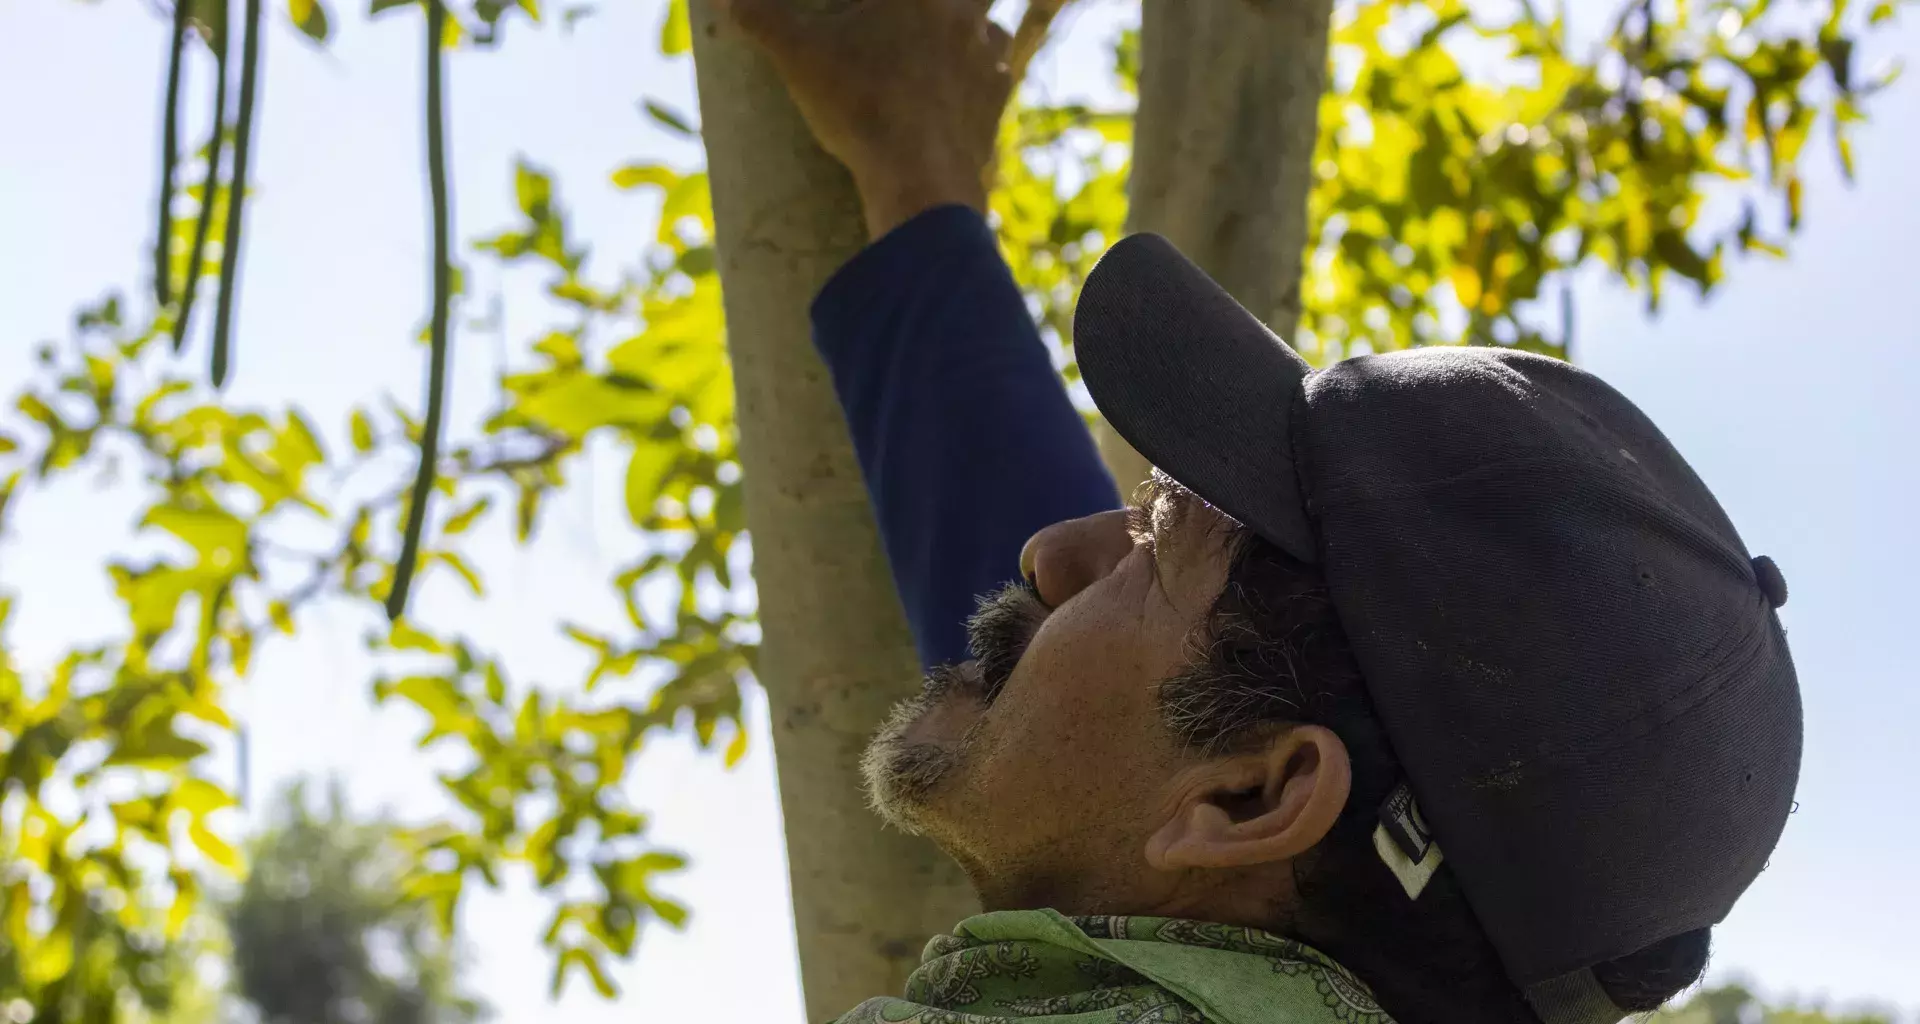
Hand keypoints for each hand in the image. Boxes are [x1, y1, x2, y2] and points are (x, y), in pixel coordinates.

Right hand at [719, 0, 1013, 237]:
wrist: (918, 177)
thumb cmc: (858, 105)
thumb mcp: (798, 57)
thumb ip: (762, 17)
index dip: (879, 5)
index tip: (868, 13)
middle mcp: (961, 12)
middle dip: (945, 5)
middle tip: (913, 21)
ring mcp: (985, 56)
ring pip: (991, 25)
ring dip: (972, 27)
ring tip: (945, 43)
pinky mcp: (997, 99)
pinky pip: (999, 73)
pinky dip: (983, 76)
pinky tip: (960, 90)